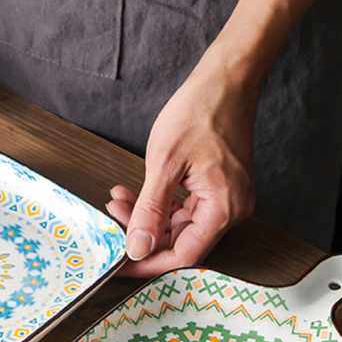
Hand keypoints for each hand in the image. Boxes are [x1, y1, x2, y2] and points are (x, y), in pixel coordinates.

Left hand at [107, 49, 256, 276]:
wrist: (225, 79)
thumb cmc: (201, 111)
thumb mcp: (164, 164)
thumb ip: (150, 211)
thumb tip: (138, 248)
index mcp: (224, 208)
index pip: (183, 255)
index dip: (148, 263)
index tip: (121, 262)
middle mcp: (230, 210)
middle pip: (178, 241)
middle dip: (141, 233)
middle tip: (112, 218)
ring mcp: (224, 200)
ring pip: (176, 226)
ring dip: (144, 217)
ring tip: (118, 200)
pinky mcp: (215, 190)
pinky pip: (181, 209)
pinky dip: (156, 204)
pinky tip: (132, 193)